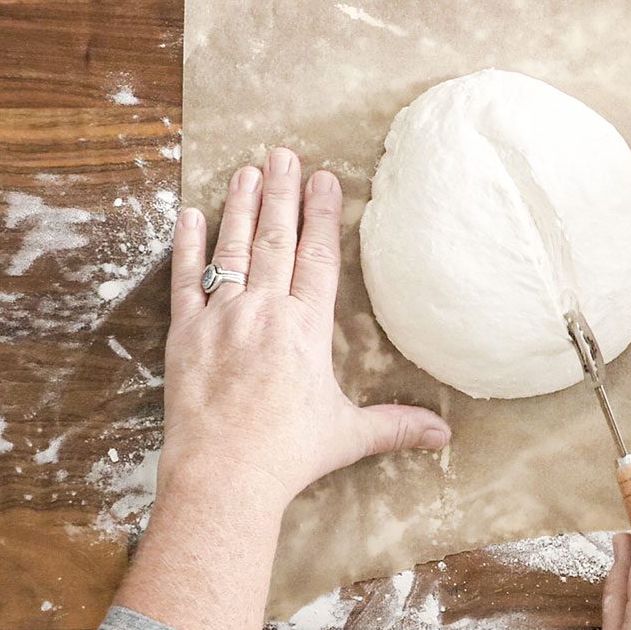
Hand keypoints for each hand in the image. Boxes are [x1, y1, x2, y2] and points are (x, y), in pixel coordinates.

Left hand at [117, 147, 449, 629]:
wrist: (224, 477)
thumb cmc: (289, 456)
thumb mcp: (349, 435)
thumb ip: (396, 425)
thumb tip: (445, 435)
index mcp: (306, 329)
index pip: (318, 258)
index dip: (323, 215)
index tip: (324, 178)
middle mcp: (265, 313)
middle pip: (275, 239)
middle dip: (280, 192)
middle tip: (283, 152)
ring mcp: (222, 320)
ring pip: (232, 250)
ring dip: (239, 206)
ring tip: (246, 169)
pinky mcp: (185, 335)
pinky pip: (186, 280)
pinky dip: (188, 246)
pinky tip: (191, 215)